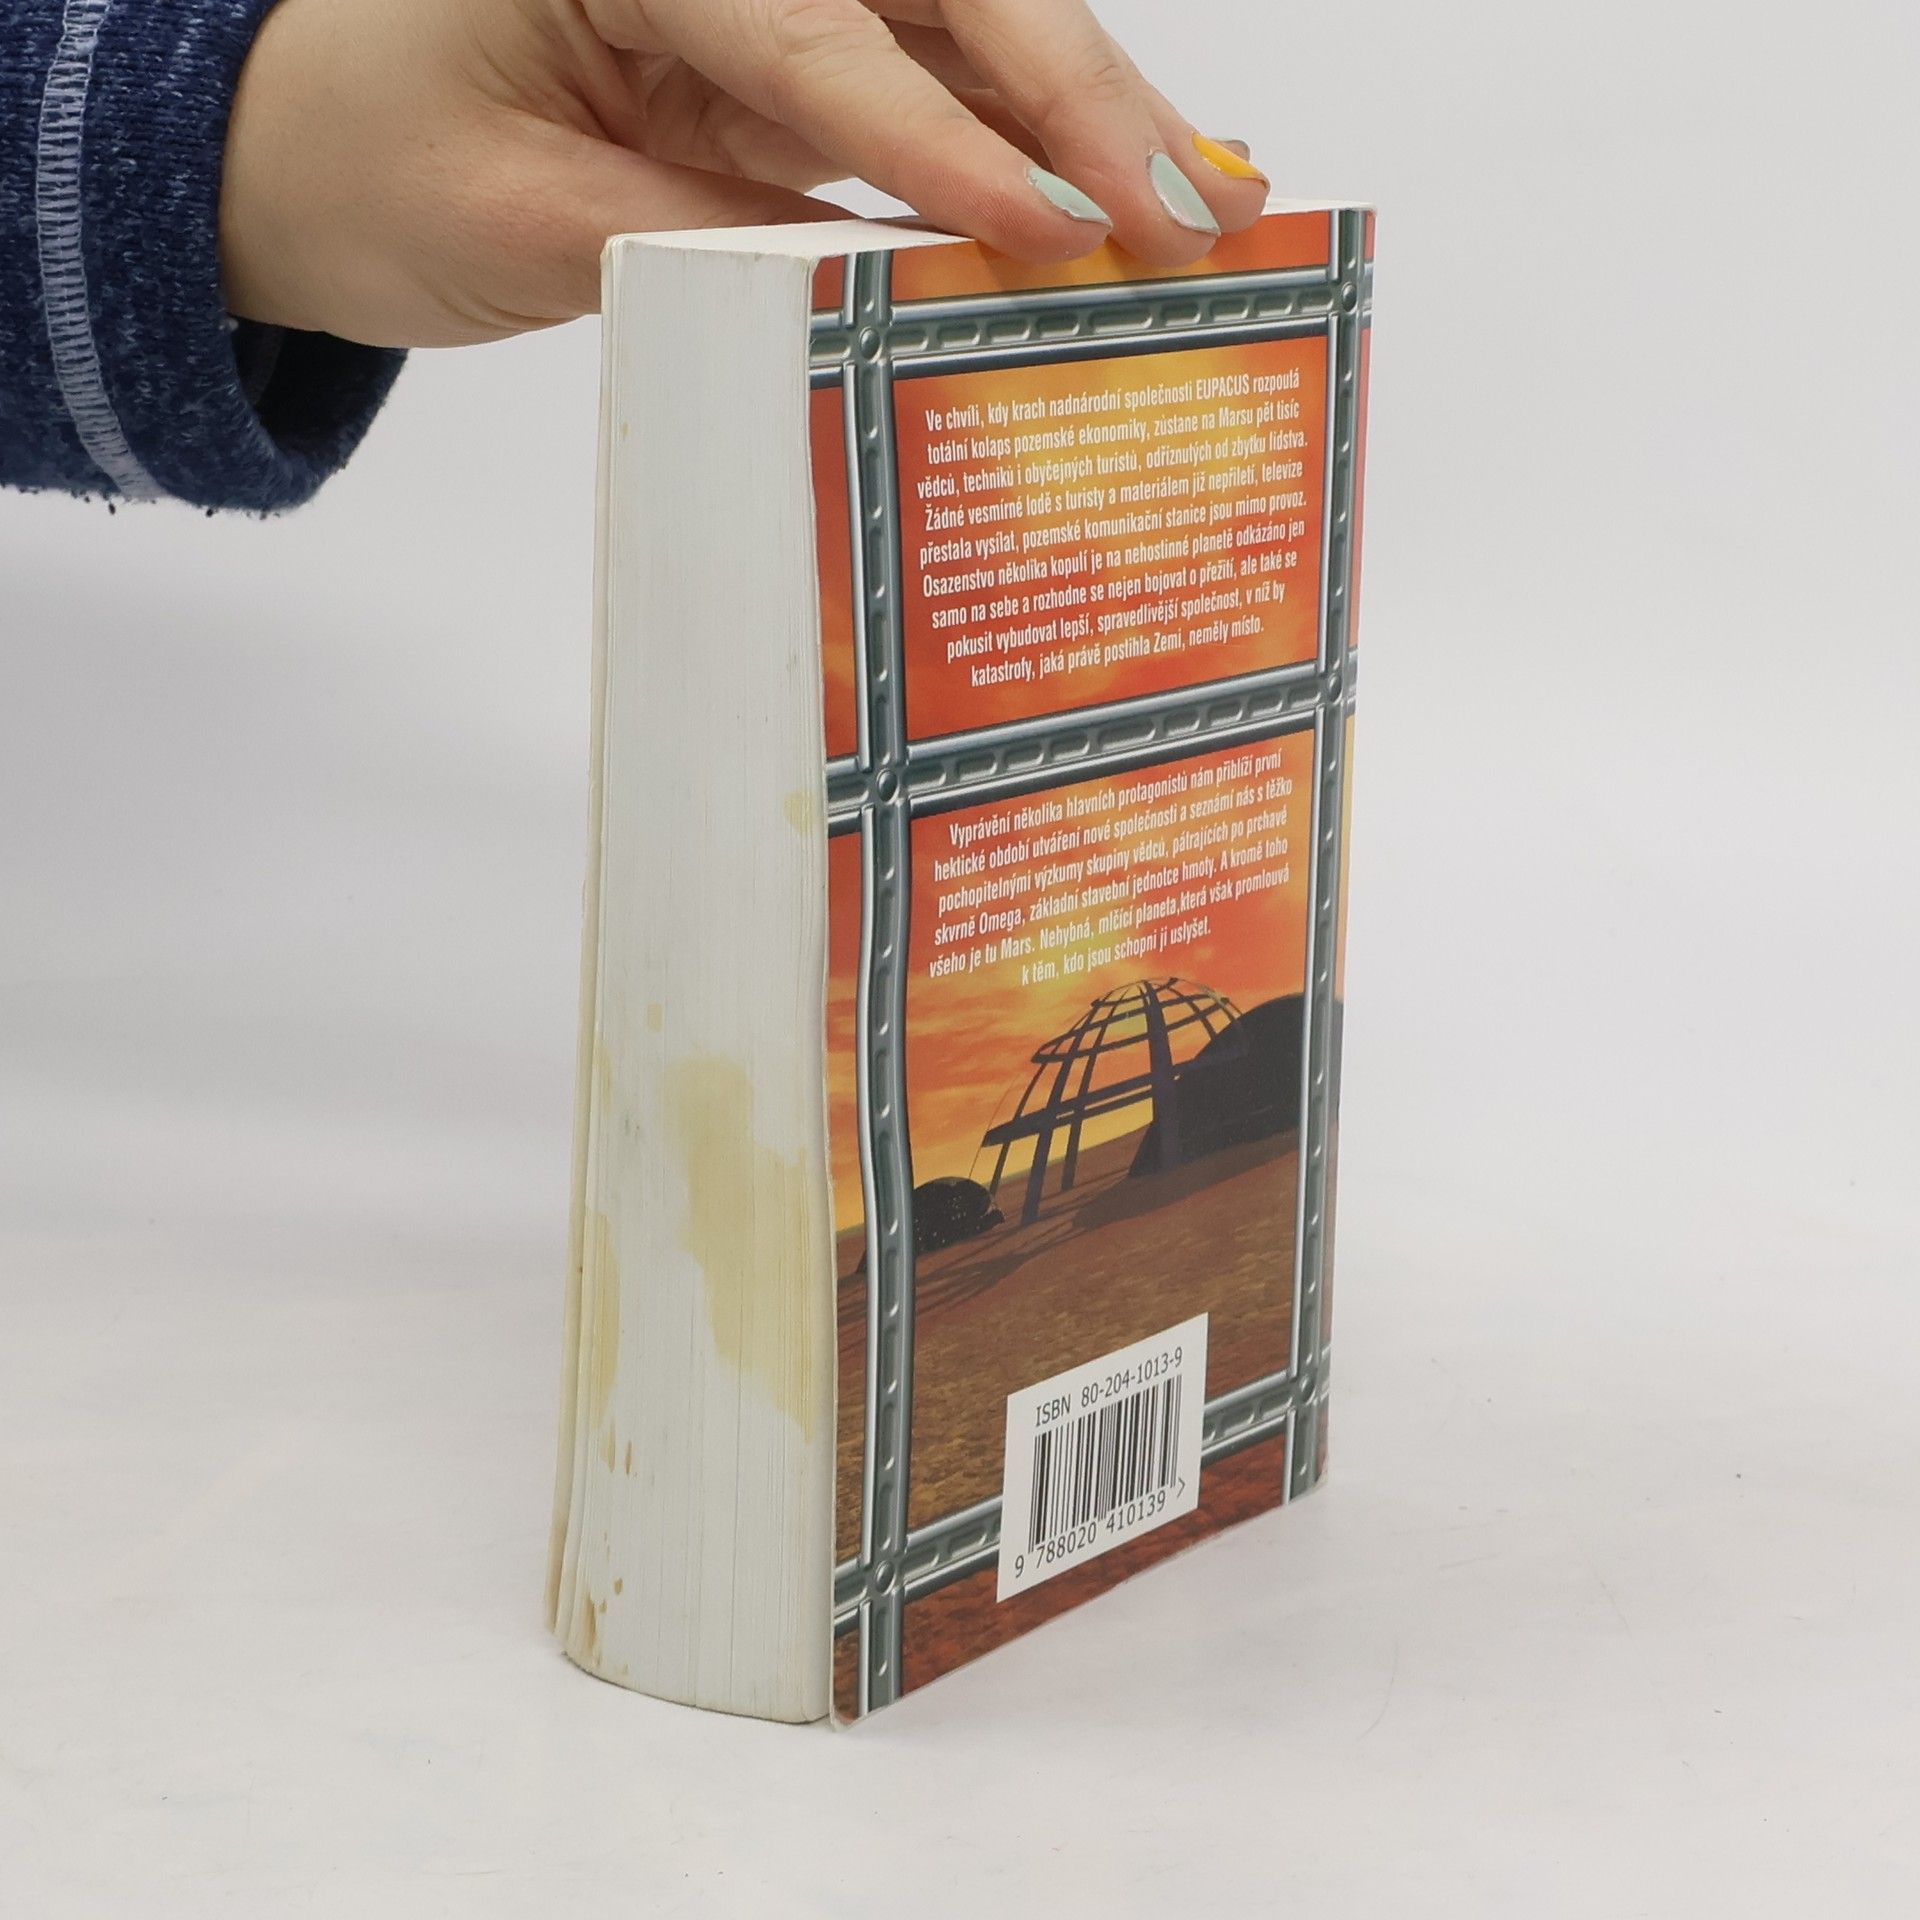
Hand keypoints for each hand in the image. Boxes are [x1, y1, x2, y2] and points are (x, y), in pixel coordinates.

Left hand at [219, 0, 1270, 346]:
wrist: (322, 147)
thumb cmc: (379, 164)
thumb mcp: (509, 223)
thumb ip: (689, 243)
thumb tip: (871, 286)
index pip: (808, 32)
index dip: (937, 137)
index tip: (1047, 224)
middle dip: (1071, 95)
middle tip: (1183, 204)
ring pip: (965, 26)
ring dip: (1088, 111)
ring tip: (1204, 196)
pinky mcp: (795, 53)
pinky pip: (939, 85)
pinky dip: (1032, 142)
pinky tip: (1117, 188)